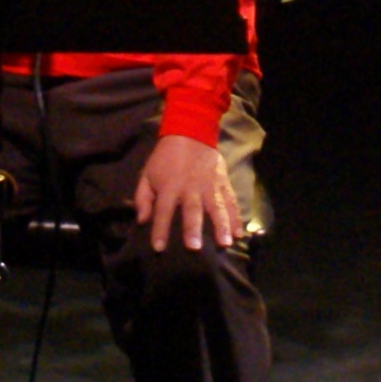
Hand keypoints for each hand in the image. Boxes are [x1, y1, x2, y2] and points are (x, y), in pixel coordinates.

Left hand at [133, 133, 241, 252]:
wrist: (190, 133)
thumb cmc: (165, 158)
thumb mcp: (147, 174)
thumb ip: (142, 198)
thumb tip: (141, 221)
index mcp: (169, 186)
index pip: (163, 211)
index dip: (160, 230)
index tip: (159, 249)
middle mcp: (190, 188)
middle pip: (191, 210)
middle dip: (192, 229)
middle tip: (194, 248)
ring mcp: (209, 186)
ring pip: (216, 207)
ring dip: (221, 226)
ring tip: (225, 243)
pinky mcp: (223, 182)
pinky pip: (231, 202)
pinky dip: (236, 217)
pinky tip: (239, 234)